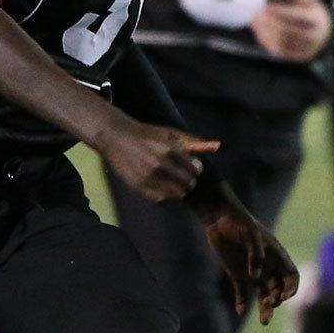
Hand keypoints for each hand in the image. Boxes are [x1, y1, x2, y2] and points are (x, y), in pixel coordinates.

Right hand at [100, 121, 218, 203]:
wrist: (117, 137)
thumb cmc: (147, 134)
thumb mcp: (170, 133)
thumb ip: (193, 141)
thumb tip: (216, 146)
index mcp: (171, 150)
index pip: (195, 170)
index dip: (195, 170)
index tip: (190, 168)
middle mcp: (161, 165)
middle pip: (188, 184)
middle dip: (188, 181)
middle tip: (182, 177)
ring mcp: (148, 177)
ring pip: (176, 195)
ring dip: (178, 190)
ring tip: (172, 183)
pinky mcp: (138, 186)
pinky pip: (160, 200)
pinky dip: (164, 196)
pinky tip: (161, 188)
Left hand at [197, 193, 298, 323]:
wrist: (218, 218)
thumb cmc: (239, 222)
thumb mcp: (250, 234)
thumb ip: (256, 254)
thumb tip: (255, 276)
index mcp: (277, 256)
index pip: (292, 277)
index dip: (291, 288)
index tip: (282, 296)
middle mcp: (268, 266)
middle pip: (279, 289)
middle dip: (277, 300)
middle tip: (269, 304)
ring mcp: (253, 272)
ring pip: (264, 295)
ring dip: (265, 308)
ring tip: (264, 322)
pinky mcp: (237, 274)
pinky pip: (243, 293)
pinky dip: (242, 302)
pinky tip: (240, 311)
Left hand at [249, 0, 333, 61]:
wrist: (324, 35)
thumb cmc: (312, 13)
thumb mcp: (310, 0)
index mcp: (317, 21)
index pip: (298, 17)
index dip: (281, 12)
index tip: (267, 6)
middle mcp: (313, 37)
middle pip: (288, 31)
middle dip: (270, 23)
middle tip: (257, 14)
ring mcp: (305, 49)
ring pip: (281, 43)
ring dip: (265, 32)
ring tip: (254, 20)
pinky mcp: (296, 57)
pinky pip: (278, 51)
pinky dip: (266, 40)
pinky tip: (258, 30)